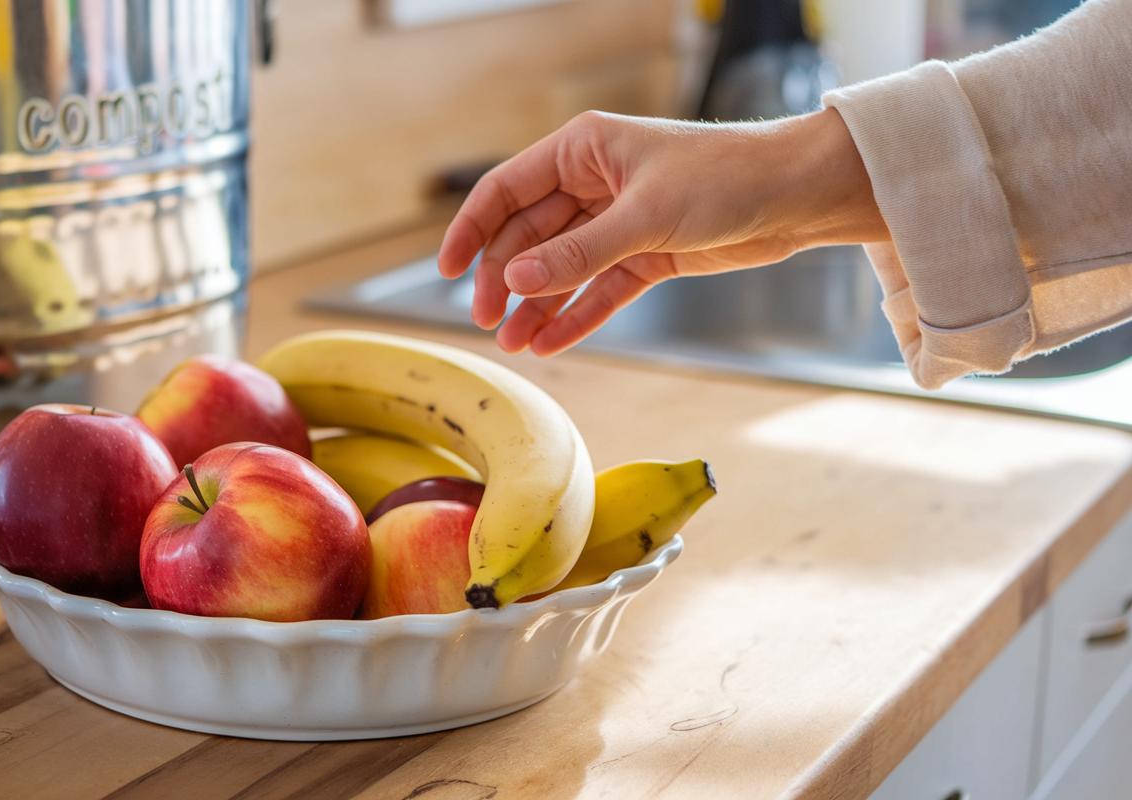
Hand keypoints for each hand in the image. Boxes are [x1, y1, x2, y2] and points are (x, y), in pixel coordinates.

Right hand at [437, 108, 885, 354]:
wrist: (795, 196)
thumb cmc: (725, 179)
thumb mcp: (644, 216)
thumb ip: (578, 252)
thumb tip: (516, 280)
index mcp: (582, 150)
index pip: (506, 191)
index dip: (472, 229)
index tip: (446, 270)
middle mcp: (593, 183)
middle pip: (529, 236)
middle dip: (506, 280)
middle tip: (488, 321)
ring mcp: (618, 222)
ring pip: (561, 269)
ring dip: (537, 306)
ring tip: (515, 345)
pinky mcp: (645, 254)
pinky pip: (599, 289)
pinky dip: (577, 315)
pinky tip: (552, 343)